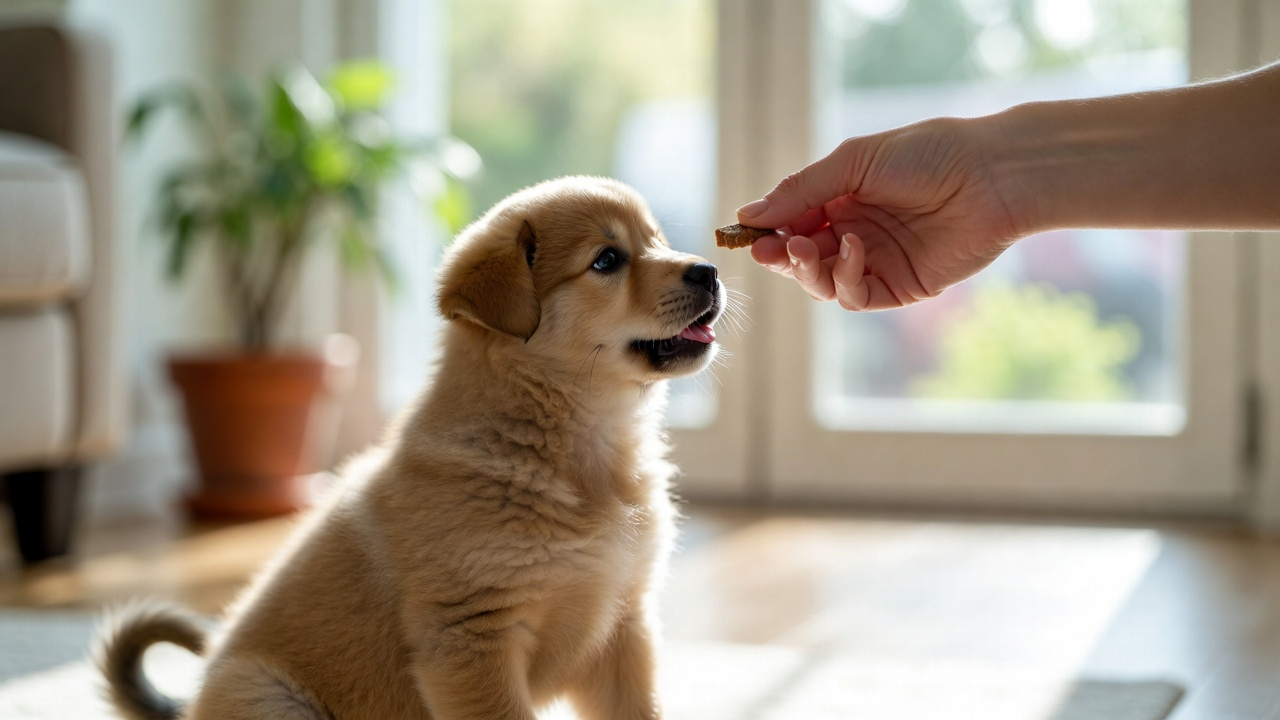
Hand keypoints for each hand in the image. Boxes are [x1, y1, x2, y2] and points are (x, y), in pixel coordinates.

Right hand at [739, 117, 1024, 310]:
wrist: (991, 176)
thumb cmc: (928, 154)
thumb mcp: (854, 162)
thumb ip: (800, 191)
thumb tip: (748, 216)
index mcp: (842, 197)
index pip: (791, 222)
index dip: (768, 230)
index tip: (747, 233)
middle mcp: (855, 231)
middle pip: (800, 256)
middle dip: (780, 254)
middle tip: (768, 250)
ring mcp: (876, 261)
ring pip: (821, 282)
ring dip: (805, 269)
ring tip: (802, 249)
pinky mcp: (899, 286)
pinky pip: (854, 295)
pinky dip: (842, 277)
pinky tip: (852, 249)